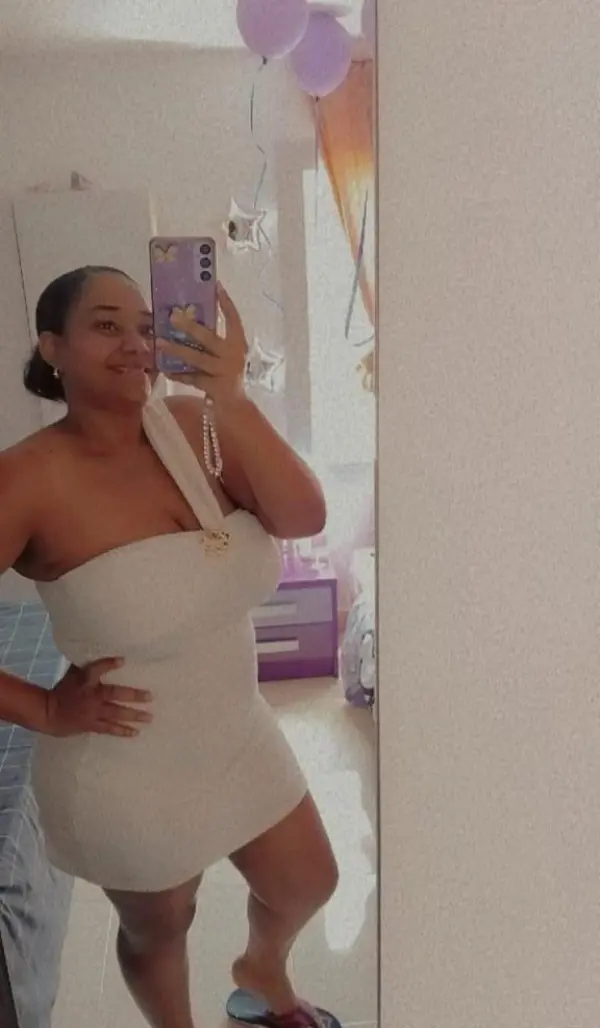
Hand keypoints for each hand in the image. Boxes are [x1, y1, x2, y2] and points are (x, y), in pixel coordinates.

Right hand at [44, 658, 152, 737]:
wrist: (48, 713)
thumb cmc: (63, 690)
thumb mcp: (73, 674)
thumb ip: (88, 665)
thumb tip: (102, 649)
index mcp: (85, 680)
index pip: (96, 668)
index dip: (109, 664)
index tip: (123, 660)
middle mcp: (91, 696)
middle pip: (114, 694)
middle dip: (133, 695)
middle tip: (150, 696)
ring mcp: (93, 712)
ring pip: (116, 713)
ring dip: (133, 715)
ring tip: (149, 717)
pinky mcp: (92, 725)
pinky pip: (110, 729)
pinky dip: (122, 731)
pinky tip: (135, 732)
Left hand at [157, 283, 246, 409]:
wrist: (236, 405)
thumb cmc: (228, 375)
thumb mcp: (227, 355)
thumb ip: (213, 341)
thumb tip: (187, 320)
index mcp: (239, 344)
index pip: (234, 319)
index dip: (226, 303)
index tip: (216, 285)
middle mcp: (233, 356)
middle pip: (209, 338)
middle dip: (190, 327)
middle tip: (173, 316)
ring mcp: (224, 371)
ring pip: (197, 357)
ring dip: (176, 350)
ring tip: (159, 342)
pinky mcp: (214, 386)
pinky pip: (191, 378)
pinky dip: (178, 374)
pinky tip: (165, 369)